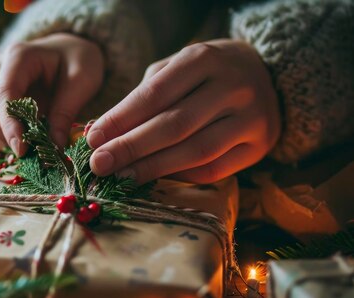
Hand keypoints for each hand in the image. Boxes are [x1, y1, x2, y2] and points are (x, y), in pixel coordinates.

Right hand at [0, 33, 103, 154]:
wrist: (69, 52)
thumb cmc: (77, 60)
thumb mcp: (83, 80)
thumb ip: (66, 111)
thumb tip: (53, 147)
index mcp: (18, 57)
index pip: (2, 94)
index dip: (8, 125)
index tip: (23, 150)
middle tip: (26, 149)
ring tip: (27, 146)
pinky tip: (18, 143)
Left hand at [86, 39, 280, 183]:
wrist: (266, 74)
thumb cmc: (205, 74)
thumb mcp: (175, 69)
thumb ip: (140, 98)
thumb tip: (100, 132)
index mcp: (204, 59)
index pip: (155, 94)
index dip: (121, 120)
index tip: (92, 139)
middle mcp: (233, 86)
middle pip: (174, 125)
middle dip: (131, 148)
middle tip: (99, 164)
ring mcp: (251, 118)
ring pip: (195, 151)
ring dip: (153, 167)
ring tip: (121, 176)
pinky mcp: (259, 146)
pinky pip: (214, 169)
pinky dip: (179, 175)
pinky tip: (154, 177)